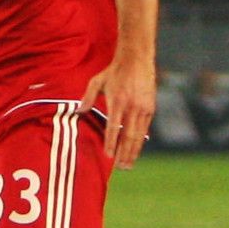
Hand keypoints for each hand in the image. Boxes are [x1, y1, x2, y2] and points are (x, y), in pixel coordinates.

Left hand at [78, 52, 153, 168]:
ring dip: (133, 151)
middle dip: (124, 153)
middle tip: (120, 167)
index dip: (111, 143)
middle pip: (128, 135)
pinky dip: (141, 140)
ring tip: (128, 164)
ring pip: (138, 135)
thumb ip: (87, 98)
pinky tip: (136, 150)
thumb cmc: (114, 71)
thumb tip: (78, 111)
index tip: (108, 156)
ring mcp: (143, 108)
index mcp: (117, 102)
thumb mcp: (96, 81)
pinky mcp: (150, 107)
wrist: (137, 59)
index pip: (113, 128)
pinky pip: (145, 128)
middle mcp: (132, 107)